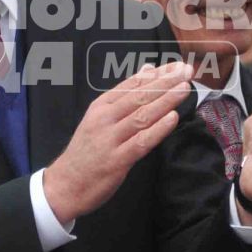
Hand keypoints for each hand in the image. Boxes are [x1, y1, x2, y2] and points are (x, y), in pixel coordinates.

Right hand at [41, 62, 193, 226]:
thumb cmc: (86, 151)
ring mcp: (110, 139)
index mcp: (101, 106)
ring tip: (184, 88)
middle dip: (165, 82)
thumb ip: (124, 95)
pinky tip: (172, 118)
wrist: (65, 185)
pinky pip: (140, 142)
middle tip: (186, 71)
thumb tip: (147, 70)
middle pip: (139, 97)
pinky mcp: (116, 160)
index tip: (177, 65)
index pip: (132, 85)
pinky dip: (157, 129)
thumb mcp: (98, 117)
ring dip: (165, 101)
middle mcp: (105, 119)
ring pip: (142, 116)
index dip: (157, 74)